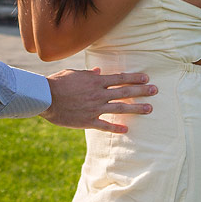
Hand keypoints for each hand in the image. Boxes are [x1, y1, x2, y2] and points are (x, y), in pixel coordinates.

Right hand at [41, 68, 155, 132]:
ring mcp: (94, 108)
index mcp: (96, 81)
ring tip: (149, 109)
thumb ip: (88, 74)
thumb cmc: (57, 82)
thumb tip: (98, 72)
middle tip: (155, 90)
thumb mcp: (73, 73)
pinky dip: (116, 127)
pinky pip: (105, 125)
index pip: (120, 78)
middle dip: (141, 91)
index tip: (146, 78)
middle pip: (124, 92)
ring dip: (136, 108)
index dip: (134, 78)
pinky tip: (126, 129)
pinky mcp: (87, 120)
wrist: (45, 97)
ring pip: (119, 108)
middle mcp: (98, 94)